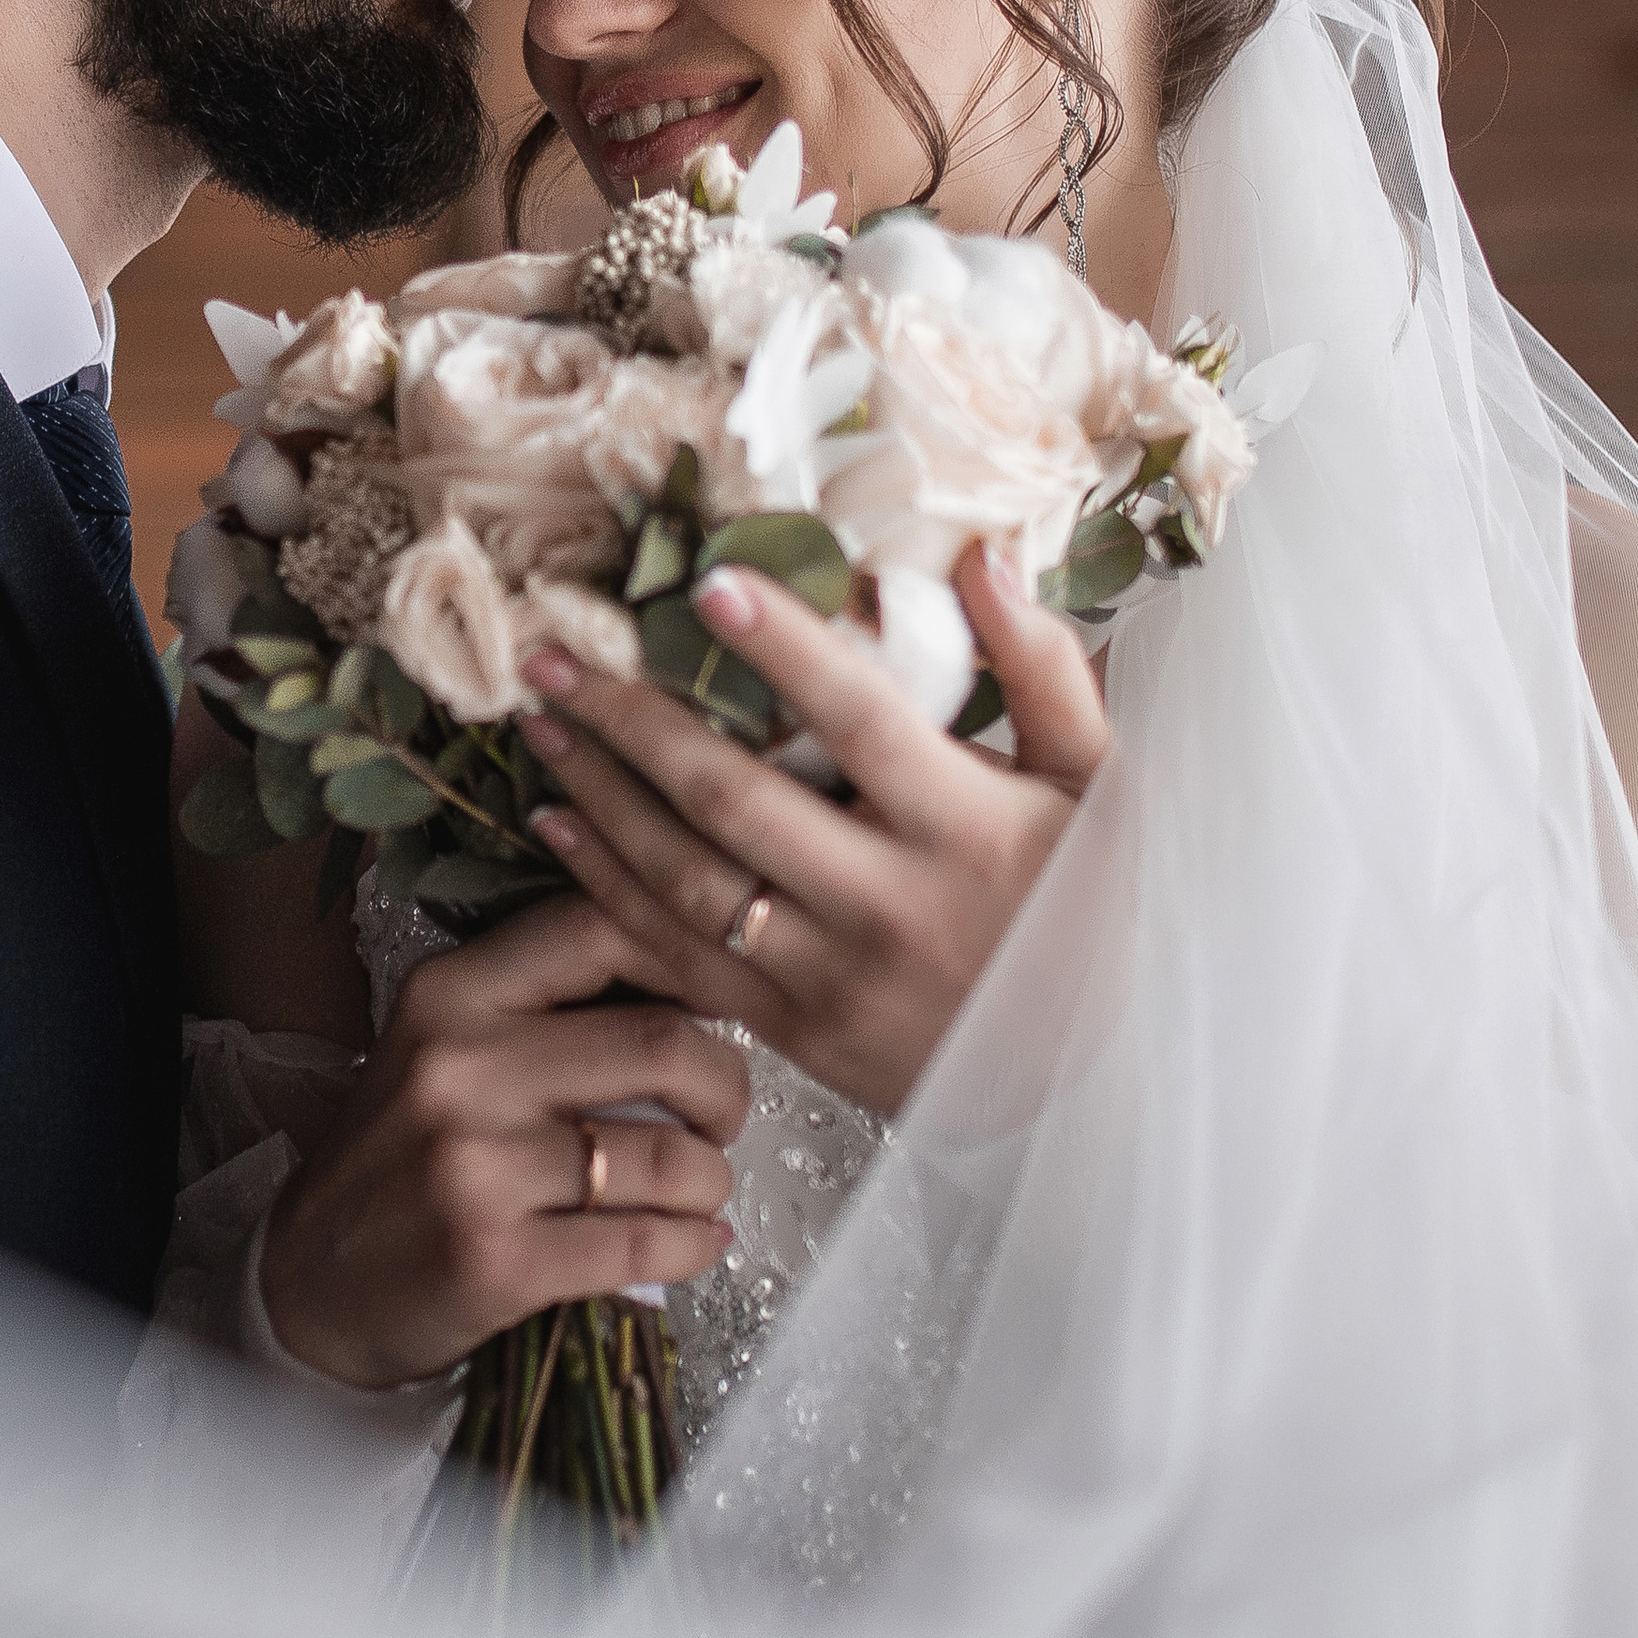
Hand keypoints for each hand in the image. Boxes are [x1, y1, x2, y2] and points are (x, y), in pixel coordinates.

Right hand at [258, 894, 750, 1391]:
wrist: (311, 1285)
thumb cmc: (403, 1157)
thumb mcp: (443, 1047)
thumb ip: (541, 1003)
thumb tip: (697, 978)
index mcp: (450, 994)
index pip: (598, 928)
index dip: (687, 956)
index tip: (719, 1000)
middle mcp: (459, 1065)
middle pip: (663, 1044)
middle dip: (725, 1087)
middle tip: (721, 1116)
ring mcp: (475, 1166)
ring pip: (669, 1156)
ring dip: (711, 1179)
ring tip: (697, 1188)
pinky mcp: (496, 1260)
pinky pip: (646, 1244)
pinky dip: (693, 1246)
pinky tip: (692, 1243)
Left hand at [515, 541, 1108, 1120]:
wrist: (1098, 1080)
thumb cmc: (1095, 907)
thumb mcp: (1101, 785)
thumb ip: (1046, 670)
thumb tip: (982, 557)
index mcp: (967, 829)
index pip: (861, 722)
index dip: (782, 652)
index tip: (705, 585)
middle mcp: (888, 906)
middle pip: (734, 800)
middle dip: (631, 720)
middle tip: (554, 652)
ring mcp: (830, 976)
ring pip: (685, 880)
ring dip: (600, 793)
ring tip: (535, 720)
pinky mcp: (792, 1029)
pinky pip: (678, 957)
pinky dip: (605, 889)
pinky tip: (554, 824)